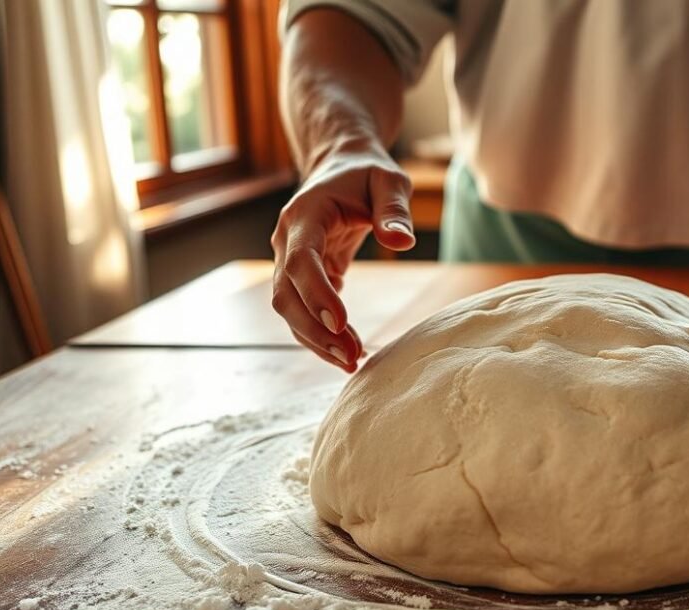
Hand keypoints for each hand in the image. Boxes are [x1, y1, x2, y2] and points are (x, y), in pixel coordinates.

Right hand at [270, 143, 414, 371]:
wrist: (342, 169)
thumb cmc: (368, 175)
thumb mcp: (389, 182)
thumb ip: (395, 211)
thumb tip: (402, 242)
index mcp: (304, 216)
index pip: (301, 260)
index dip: (317, 294)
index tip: (340, 324)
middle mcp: (287, 240)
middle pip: (286, 294)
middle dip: (315, 329)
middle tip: (351, 356)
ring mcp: (289, 260)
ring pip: (290, 309)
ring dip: (316, 340)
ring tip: (352, 362)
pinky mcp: (302, 276)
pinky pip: (303, 310)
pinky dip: (321, 334)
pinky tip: (348, 351)